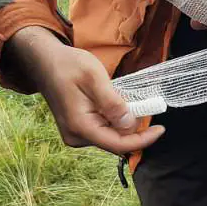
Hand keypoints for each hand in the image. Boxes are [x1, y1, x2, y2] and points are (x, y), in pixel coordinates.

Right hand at [7, 26, 164, 154]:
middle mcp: (77, 136)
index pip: (117, 144)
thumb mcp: (94, 77)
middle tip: (148, 104)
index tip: (161, 128)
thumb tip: (130, 124)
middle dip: (135, 128)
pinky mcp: (78, 127)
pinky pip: (103, 128)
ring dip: (125, 122)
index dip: (142, 139)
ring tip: (129, 99)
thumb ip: (112, 102)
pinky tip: (117, 102)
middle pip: (115, 141)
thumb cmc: (68, 65)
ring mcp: (76, 134)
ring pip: (110, 135)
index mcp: (80, 126)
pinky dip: (115, 118)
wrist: (45, 61)